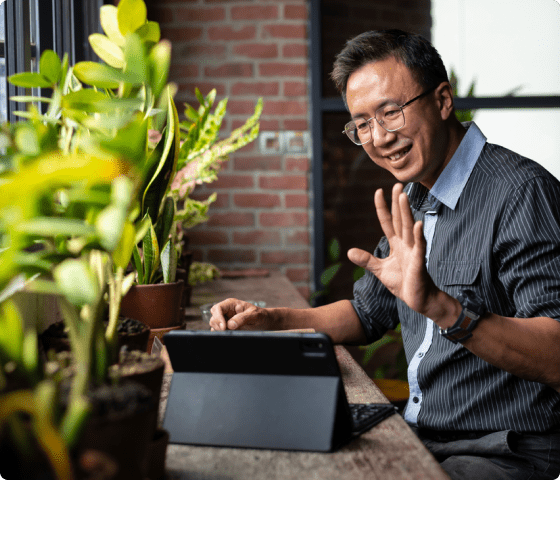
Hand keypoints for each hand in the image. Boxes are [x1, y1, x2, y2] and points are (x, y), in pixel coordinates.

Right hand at [209, 298, 269, 330]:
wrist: (264, 322)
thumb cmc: (260, 316)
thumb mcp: (254, 315)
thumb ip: (242, 318)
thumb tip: (230, 325)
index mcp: (231, 304)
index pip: (218, 308)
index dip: (218, 317)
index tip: (224, 327)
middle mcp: (226, 310)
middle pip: (214, 316)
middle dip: (217, 324)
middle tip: (226, 331)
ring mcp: (225, 319)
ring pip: (214, 324)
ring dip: (219, 330)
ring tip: (230, 332)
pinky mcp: (226, 327)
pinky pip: (218, 330)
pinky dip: (220, 333)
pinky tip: (227, 334)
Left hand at [348, 183, 439, 316]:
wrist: (418, 299)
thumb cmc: (403, 283)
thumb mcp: (380, 270)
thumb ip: (367, 260)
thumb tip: (349, 252)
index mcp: (396, 244)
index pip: (387, 222)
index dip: (383, 208)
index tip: (378, 191)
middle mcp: (405, 244)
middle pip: (400, 219)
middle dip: (398, 202)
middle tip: (398, 184)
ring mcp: (413, 251)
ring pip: (408, 228)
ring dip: (406, 212)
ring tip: (403, 196)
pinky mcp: (419, 262)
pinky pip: (419, 246)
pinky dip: (418, 235)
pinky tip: (417, 223)